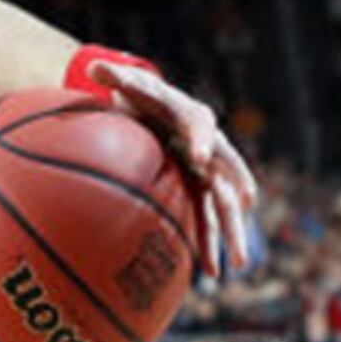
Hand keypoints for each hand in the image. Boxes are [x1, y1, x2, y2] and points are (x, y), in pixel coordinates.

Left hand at [89, 60, 260, 279]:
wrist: (153, 110)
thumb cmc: (140, 97)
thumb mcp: (128, 84)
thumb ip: (114, 76)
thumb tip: (94, 67)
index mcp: (192, 115)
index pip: (201, 125)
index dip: (203, 140)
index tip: (201, 157)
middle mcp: (208, 145)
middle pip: (225, 168)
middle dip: (236, 188)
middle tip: (246, 205)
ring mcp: (206, 172)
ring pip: (223, 203)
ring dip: (231, 231)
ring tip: (240, 264)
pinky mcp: (198, 191)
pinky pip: (206, 219)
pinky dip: (209, 243)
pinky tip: (213, 274)